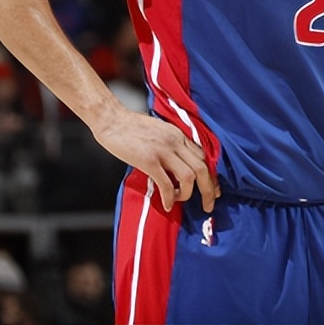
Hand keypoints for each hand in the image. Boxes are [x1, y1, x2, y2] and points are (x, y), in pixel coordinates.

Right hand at [90, 107, 218, 212]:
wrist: (110, 118)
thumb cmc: (130, 126)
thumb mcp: (159, 131)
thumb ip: (170, 145)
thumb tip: (176, 165)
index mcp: (178, 134)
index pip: (203, 157)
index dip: (211, 176)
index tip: (213, 190)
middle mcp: (175, 141)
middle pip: (202, 168)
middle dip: (209, 190)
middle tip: (208, 205)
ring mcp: (163, 150)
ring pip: (189, 176)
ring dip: (188, 194)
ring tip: (179, 201)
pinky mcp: (149, 160)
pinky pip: (166, 183)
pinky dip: (169, 197)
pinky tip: (166, 204)